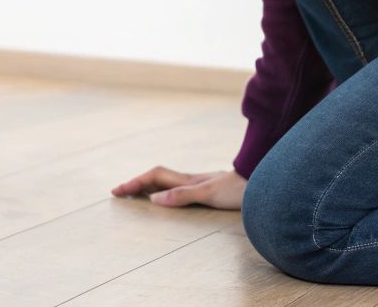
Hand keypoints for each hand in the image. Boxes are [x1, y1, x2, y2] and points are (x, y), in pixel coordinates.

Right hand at [111, 166, 245, 209]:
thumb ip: (182, 196)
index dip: (135, 183)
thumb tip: (154, 199)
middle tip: (119, 192)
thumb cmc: (237, 190)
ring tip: (135, 193)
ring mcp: (198, 183)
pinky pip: (177, 188)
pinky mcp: (207, 189)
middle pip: (156, 177)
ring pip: (166, 181)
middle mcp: (190, 179)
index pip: (154, 177)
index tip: (117, 191)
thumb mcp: (209, 194)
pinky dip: (163, 190)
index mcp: (187, 180)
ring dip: (148, 185)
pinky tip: (167, 196)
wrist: (260, 182)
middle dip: (136, 184)